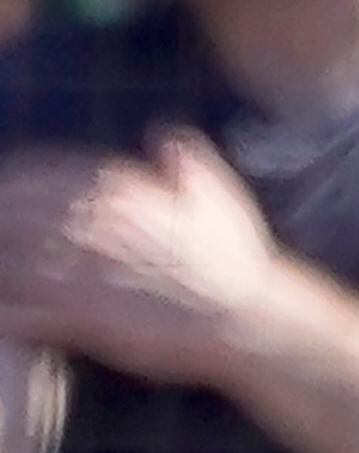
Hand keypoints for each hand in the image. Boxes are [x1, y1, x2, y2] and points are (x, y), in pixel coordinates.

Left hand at [0, 133, 289, 383]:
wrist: (241, 315)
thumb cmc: (234, 255)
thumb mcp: (219, 192)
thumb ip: (186, 157)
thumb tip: (160, 132)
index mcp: (125, 195)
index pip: (51, 174)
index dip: (18, 175)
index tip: (4, 177)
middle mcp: (96, 229)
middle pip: (20, 214)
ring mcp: (84, 276)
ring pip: (12, 261)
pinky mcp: (79, 320)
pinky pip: (22, 312)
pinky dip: (3, 308)